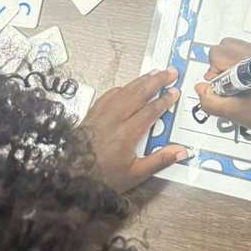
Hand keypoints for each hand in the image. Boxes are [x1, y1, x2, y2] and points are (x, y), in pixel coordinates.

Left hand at [84, 67, 188, 192]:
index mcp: (126, 134)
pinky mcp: (91, 115)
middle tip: (169, 72)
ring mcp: (100, 115)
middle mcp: (113, 120)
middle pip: (139, 94)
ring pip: (124, 91)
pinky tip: (127, 86)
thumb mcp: (135, 174)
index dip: (164, 100)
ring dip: (140, 81)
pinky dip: (120, 89)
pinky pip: (107, 96)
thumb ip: (159, 160)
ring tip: (154, 73)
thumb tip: (180, 151)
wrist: (71, 178)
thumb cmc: (103, 179)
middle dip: (156, 81)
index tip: (174, 92)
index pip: (150, 111)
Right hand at [194, 38, 250, 148]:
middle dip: (220, 65)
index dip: (214, 74)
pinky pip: (250, 55)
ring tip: (240, 87)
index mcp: (247, 59)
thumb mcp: (232, 112)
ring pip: (236, 48)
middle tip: (228, 87)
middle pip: (224, 46)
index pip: (215, 54)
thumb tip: (200, 88)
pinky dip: (244, 66)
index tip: (222, 89)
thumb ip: (209, 100)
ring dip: (231, 65)